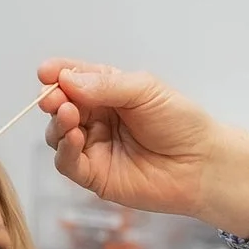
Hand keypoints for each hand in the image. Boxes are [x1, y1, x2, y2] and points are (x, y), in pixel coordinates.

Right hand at [34, 59, 248, 237]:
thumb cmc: (181, 122)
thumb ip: (105, 85)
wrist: (202, 164)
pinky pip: (68, 163)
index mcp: (108, 92)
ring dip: (57, 123)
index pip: (73, 79)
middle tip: (54, 97)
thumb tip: (66, 79)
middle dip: (53, 99)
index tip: (46, 72)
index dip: (57, 74)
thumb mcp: (144, 90)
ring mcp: (94, 147)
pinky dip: (65, 149)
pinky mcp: (94, 176)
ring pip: (58, 134)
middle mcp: (97, 118)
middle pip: (60, 106)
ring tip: (68, 114)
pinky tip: (74, 137)